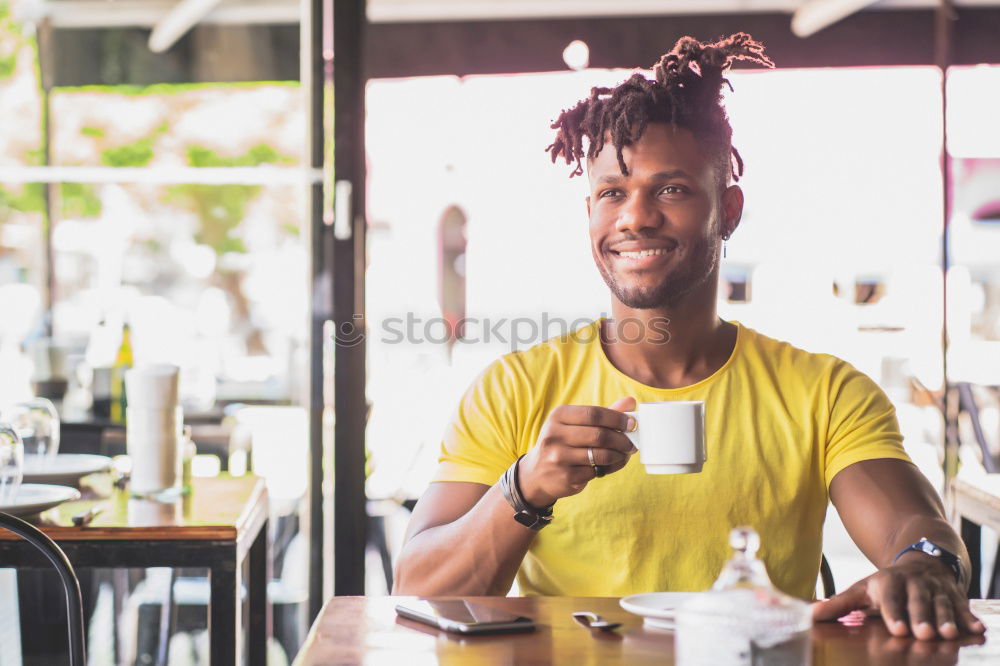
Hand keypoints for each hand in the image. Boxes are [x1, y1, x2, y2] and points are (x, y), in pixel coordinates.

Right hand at [518, 397, 636, 507]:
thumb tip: (630, 401)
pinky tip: (612, 465)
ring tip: (624, 454)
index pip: (593, 413)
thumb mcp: (575, 424)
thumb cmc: (562, 443)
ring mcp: (558, 458)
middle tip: (631, 443)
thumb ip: (603, 414)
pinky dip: (610, 468)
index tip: (632, 423)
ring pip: (600, 455)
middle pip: (599, 435)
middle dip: (621, 439)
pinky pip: (596, 471)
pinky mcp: (565, 477)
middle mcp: (554, 435)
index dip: (617, 418)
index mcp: (558, 417)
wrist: (536, 473)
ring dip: (618, 455)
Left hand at [812, 554, 985, 639]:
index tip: (896, 628)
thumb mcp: (861, 590)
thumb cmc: (886, 584)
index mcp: (889, 583)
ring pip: (942, 604)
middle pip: (918, 601)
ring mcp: (936, 589)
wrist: (921, 559)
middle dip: (921, 616)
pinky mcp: (955, 596)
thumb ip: (839, 604)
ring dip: (946, 618)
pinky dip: (969, 618)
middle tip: (923, 633)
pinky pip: (964, 607)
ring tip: (947, 634)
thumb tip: (811, 616)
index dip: (893, 612)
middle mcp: (914, 584)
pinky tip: (976, 629)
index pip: (890, 598)